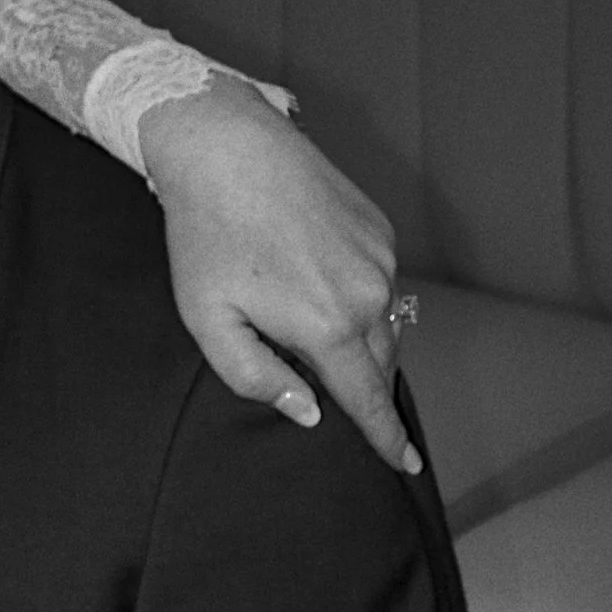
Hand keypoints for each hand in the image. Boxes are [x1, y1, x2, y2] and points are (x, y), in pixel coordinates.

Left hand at [138, 78, 419, 474]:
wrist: (227, 147)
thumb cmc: (206, 235)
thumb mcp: (210, 320)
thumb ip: (257, 378)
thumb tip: (310, 411)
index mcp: (327, 325)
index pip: (368, 399)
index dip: (386, 437)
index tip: (405, 464)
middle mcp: (368, 294)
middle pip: (381, 365)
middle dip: (369, 390)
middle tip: (355, 409)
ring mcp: (380, 258)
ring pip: (384, 323)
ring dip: (361, 342)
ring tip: (320, 339)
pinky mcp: (380, 229)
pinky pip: (379, 283)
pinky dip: (358, 299)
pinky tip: (317, 283)